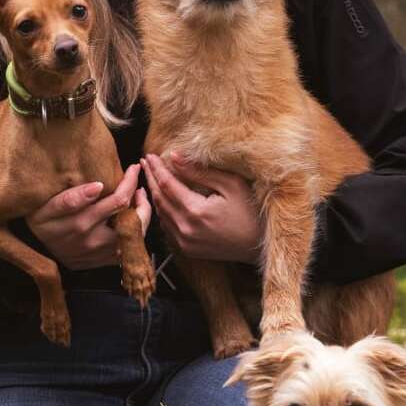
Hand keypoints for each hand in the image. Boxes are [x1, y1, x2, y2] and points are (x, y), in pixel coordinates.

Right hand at [27, 164, 151, 269]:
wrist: (38, 252)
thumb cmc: (42, 223)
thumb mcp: (45, 208)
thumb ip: (69, 199)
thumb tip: (98, 186)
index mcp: (81, 223)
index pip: (117, 201)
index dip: (130, 183)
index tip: (134, 168)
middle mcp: (94, 240)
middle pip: (133, 218)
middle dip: (141, 196)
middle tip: (138, 181)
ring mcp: (102, 253)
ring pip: (135, 233)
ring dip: (142, 213)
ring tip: (138, 196)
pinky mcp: (105, 261)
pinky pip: (130, 245)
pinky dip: (136, 229)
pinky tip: (131, 215)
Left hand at [140, 152, 261, 263]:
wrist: (260, 246)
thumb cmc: (251, 212)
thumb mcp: (231, 185)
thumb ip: (200, 171)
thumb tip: (174, 157)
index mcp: (195, 211)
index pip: (166, 184)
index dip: (157, 168)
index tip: (150, 155)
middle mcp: (185, 229)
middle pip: (158, 199)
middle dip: (150, 178)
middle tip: (145, 163)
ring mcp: (185, 242)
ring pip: (160, 214)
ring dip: (154, 194)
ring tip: (151, 177)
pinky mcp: (187, 250)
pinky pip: (167, 227)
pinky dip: (162, 211)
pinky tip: (163, 199)